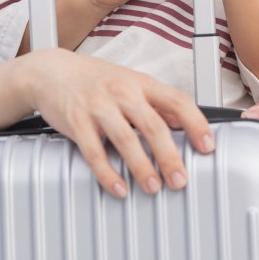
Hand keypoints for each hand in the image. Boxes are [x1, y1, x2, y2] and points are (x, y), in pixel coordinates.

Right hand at [18, 49, 214, 197]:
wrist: (50, 71)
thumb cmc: (93, 78)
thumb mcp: (130, 82)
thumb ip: (155, 102)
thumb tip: (182, 123)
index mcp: (141, 83)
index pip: (177, 101)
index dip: (196, 124)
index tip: (208, 146)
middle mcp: (123, 92)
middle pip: (153, 125)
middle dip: (170, 156)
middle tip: (180, 179)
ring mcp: (99, 106)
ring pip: (126, 139)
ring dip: (142, 167)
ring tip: (153, 187)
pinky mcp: (76, 121)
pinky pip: (94, 152)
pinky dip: (108, 173)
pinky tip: (119, 188)